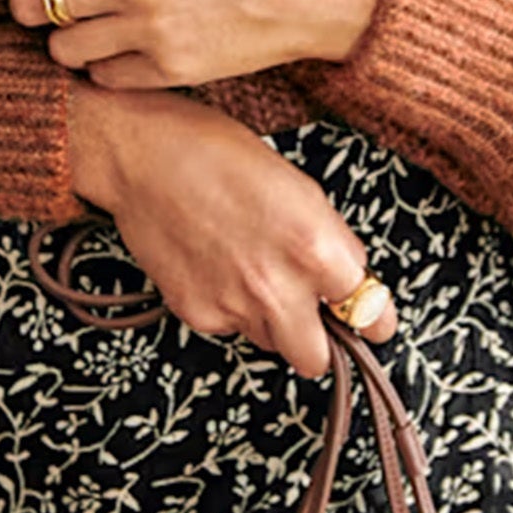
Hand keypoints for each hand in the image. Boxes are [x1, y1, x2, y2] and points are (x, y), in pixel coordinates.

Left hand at [0, 0, 384, 88]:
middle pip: (33, 5)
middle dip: (31, 4)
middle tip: (46, 1)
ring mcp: (145, 31)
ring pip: (62, 48)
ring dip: (68, 39)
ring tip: (91, 27)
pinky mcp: (166, 69)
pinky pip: (104, 76)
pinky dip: (106, 65)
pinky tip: (125, 48)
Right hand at [67, 83, 396, 378]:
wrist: (141, 155)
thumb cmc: (216, 152)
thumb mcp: (299, 186)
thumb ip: (330, 239)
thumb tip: (347, 275)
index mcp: (317, 248)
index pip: (370, 315)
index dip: (371, 316)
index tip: (370, 319)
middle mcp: (278, 287)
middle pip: (317, 359)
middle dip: (318, 339)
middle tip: (310, 313)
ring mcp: (233, 306)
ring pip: (270, 343)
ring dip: (270, 320)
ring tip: (250, 270)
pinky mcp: (196, 312)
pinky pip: (227, 327)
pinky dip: (227, 306)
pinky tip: (215, 265)